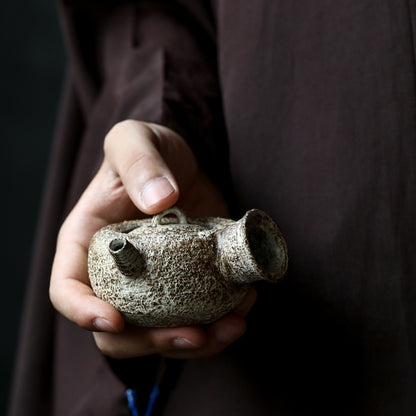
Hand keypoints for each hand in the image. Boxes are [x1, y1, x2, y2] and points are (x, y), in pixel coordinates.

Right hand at [49, 120, 256, 358]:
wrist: (183, 163)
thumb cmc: (149, 149)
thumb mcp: (135, 141)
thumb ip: (139, 163)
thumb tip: (158, 201)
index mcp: (87, 244)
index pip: (68, 289)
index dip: (84, 312)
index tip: (116, 320)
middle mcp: (116, 273)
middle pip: (118, 329)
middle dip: (151, 342)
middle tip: (193, 334)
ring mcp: (152, 283)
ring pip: (159, 332)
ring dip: (196, 342)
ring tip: (232, 325)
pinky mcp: (184, 283)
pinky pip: (194, 317)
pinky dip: (218, 322)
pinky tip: (243, 306)